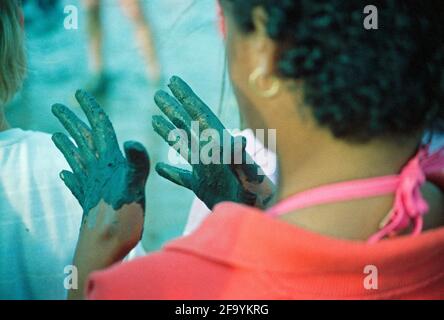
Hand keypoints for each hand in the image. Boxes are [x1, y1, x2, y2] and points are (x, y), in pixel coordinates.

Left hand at [52, 90, 149, 216]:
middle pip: (82, 140)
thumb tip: (132, 141)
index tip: (80, 94)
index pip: (99, 130)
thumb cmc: (122, 218)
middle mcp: (96, 171)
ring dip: (67, 144)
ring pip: (76, 159)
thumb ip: (136, 163)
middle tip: (59, 107)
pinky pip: (75, 184)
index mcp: (109, 163)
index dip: (90, 111)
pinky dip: (69, 176)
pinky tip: (63, 174)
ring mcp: (90, 187)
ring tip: (55, 134)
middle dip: (71, 122)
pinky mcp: (89, 202)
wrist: (105, 246)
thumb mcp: (135, 187)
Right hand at [152, 76, 274, 209]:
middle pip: (187, 124)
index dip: (186, 95)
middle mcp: (210, 151)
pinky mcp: (201, 185)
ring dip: (168, 132)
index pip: (199, 113)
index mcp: (217, 142)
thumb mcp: (246, 174)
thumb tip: (240, 140)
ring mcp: (204, 168)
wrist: (250, 213)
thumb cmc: (252, 195)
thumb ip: (242, 157)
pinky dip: (170, 172)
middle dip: (173, 108)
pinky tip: (158, 168)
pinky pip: (181, 176)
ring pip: (182, 145)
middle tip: (158, 94)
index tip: (173, 80)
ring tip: (153, 119)